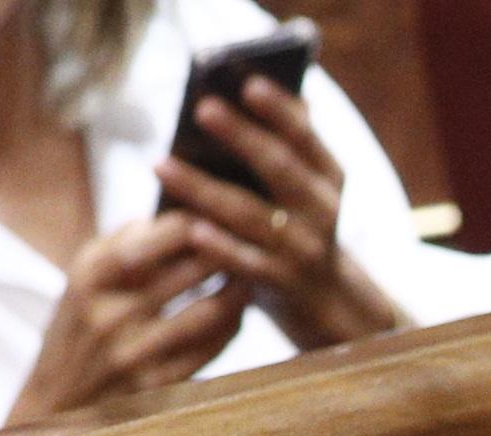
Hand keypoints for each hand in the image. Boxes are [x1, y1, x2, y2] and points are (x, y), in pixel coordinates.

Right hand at [6, 214, 246, 423]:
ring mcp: (134, 350)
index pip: (159, 233)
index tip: (217, 217)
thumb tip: (161, 216)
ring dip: (239, 291)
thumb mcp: (80, 282)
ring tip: (250, 277)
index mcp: (90, 275)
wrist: (53, 404)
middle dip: (229, 254)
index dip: (198, 223)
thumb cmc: (76, 332)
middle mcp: (109, 309)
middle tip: (251, 245)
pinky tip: (238, 313)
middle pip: (192, 268)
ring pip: (210, 309)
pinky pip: (212, 348)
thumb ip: (117, 246)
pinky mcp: (157, 384)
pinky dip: (232, 325)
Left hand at [156, 75, 398, 347]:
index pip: (306, 138)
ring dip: (205, 190)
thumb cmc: (296, 220)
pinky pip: (245, 262)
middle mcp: (322, 211)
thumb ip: (286, 140)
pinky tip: (189, 228)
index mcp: (329, 177)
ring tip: (161, 165)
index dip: (281, 112)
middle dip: (242, 138)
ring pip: (251, 215)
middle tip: (202, 108)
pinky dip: (218, 247)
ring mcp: (304, 249)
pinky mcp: (282, 282)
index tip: (249, 83)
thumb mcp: (304, 182)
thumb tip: (252, 85)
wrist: (324, 296)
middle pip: (280, 170)